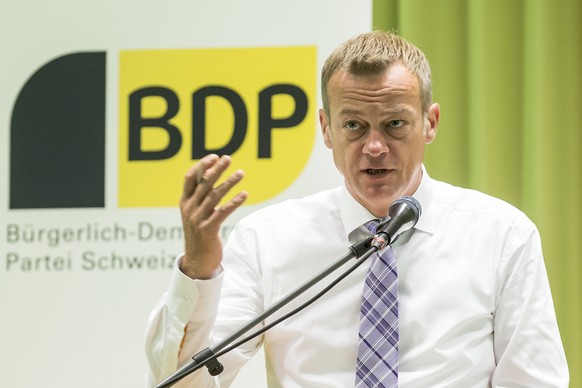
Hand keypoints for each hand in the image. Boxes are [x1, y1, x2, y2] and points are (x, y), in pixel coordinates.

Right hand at [179, 154, 247, 278]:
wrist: (197, 261)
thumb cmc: (200, 234)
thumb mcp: (196, 214)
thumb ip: (201, 197)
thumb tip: (212, 175)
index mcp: (185, 202)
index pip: (190, 178)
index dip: (202, 166)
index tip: (215, 157)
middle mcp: (189, 209)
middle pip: (203, 184)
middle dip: (216, 169)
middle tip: (228, 158)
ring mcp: (197, 219)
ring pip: (214, 196)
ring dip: (229, 183)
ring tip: (241, 173)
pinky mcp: (207, 230)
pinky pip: (222, 212)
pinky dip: (234, 202)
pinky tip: (244, 194)